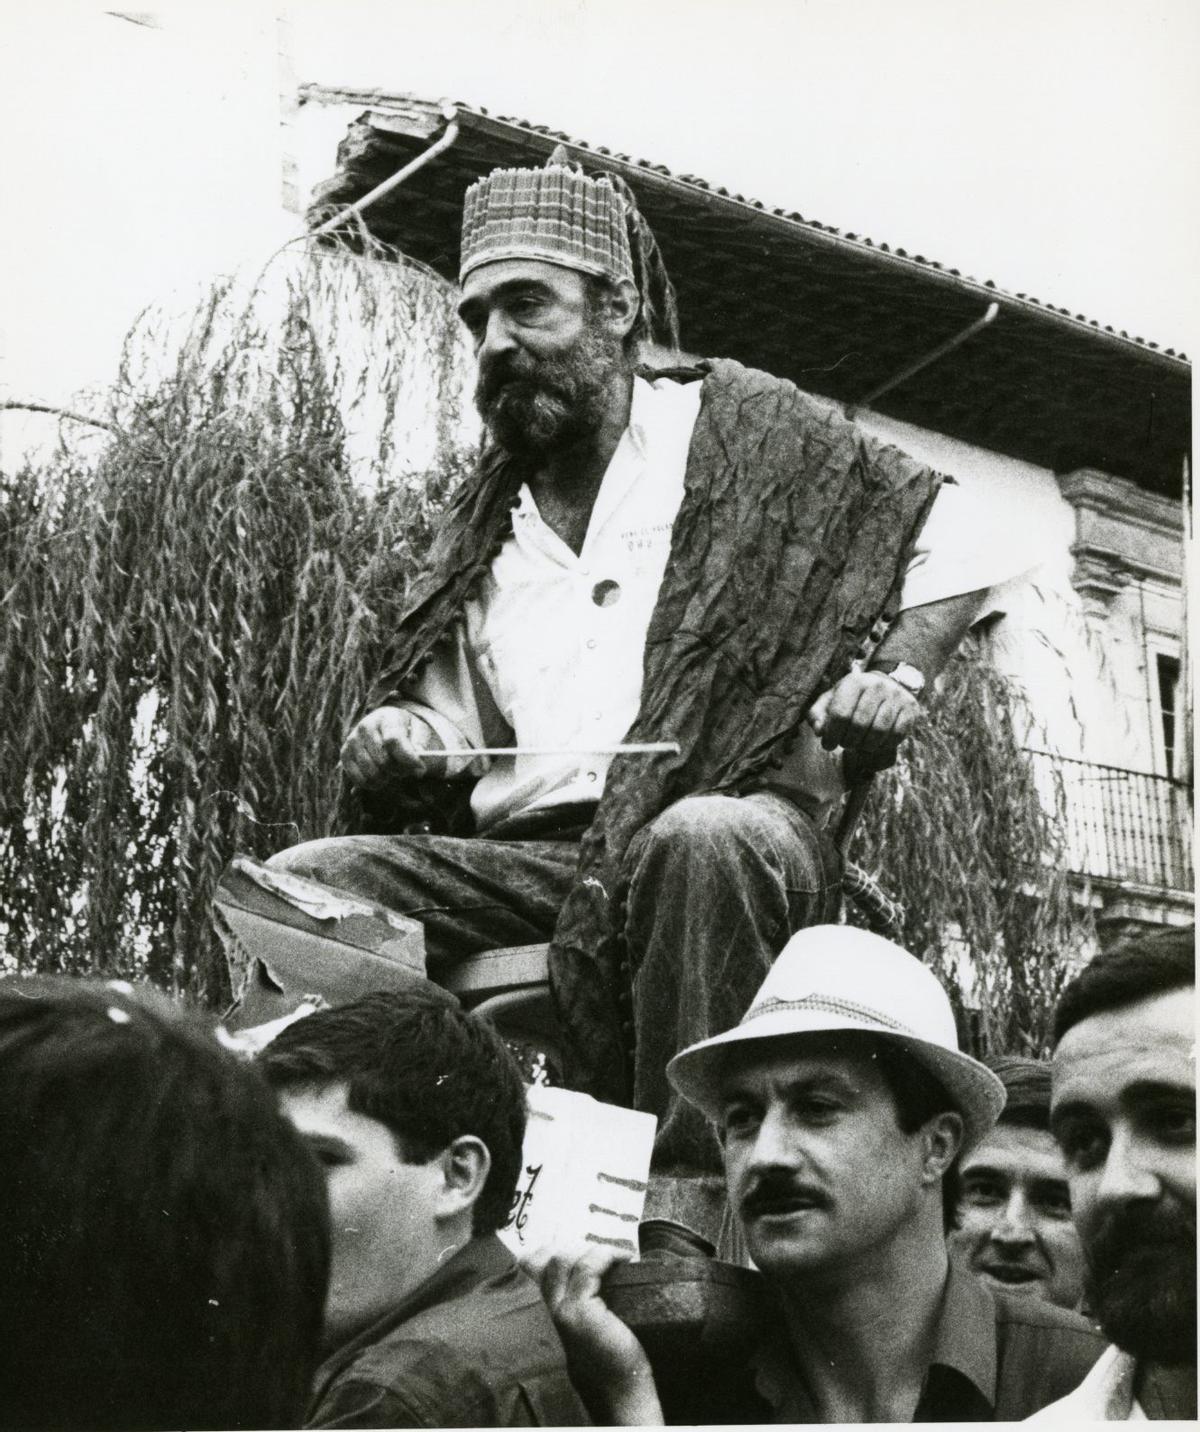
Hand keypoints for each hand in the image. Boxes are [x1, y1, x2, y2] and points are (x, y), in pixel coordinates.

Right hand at [339, 706, 441, 787]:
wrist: (384, 724)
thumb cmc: (404, 729)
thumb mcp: (418, 730)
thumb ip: (419, 744)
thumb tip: (418, 764)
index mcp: (387, 717)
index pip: (394, 740)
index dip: (408, 758)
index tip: (421, 770)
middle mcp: (366, 726)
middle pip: (384, 761)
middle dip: (399, 770)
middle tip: (406, 770)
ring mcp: (352, 740)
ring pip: (372, 772)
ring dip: (386, 778)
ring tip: (393, 772)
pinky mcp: (345, 754)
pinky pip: (358, 778)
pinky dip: (372, 783)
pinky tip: (380, 778)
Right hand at [521, 1244, 662, 1424]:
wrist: (620, 1392)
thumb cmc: (608, 1360)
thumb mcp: (585, 1327)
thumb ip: (577, 1301)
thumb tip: (590, 1266)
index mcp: (545, 1315)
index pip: (530, 1269)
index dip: (548, 1251)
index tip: (578, 1244)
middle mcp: (546, 1313)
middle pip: (548, 1261)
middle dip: (576, 1248)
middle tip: (603, 1254)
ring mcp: (561, 1312)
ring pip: (564, 1260)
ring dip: (592, 1250)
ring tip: (615, 1257)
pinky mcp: (579, 1312)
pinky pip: (588, 1268)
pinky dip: (606, 1255)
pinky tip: (621, 1258)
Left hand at [806, 670, 919, 763]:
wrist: (886, 685)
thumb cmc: (852, 698)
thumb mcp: (831, 700)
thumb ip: (818, 714)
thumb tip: (820, 730)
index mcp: (854, 681)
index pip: (841, 714)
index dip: (832, 735)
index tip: (828, 745)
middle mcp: (877, 686)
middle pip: (859, 725)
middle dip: (848, 741)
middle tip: (845, 744)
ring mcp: (896, 697)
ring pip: (879, 732)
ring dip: (865, 745)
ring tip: (859, 745)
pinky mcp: (910, 709)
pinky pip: (896, 735)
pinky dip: (883, 745)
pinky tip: (875, 743)